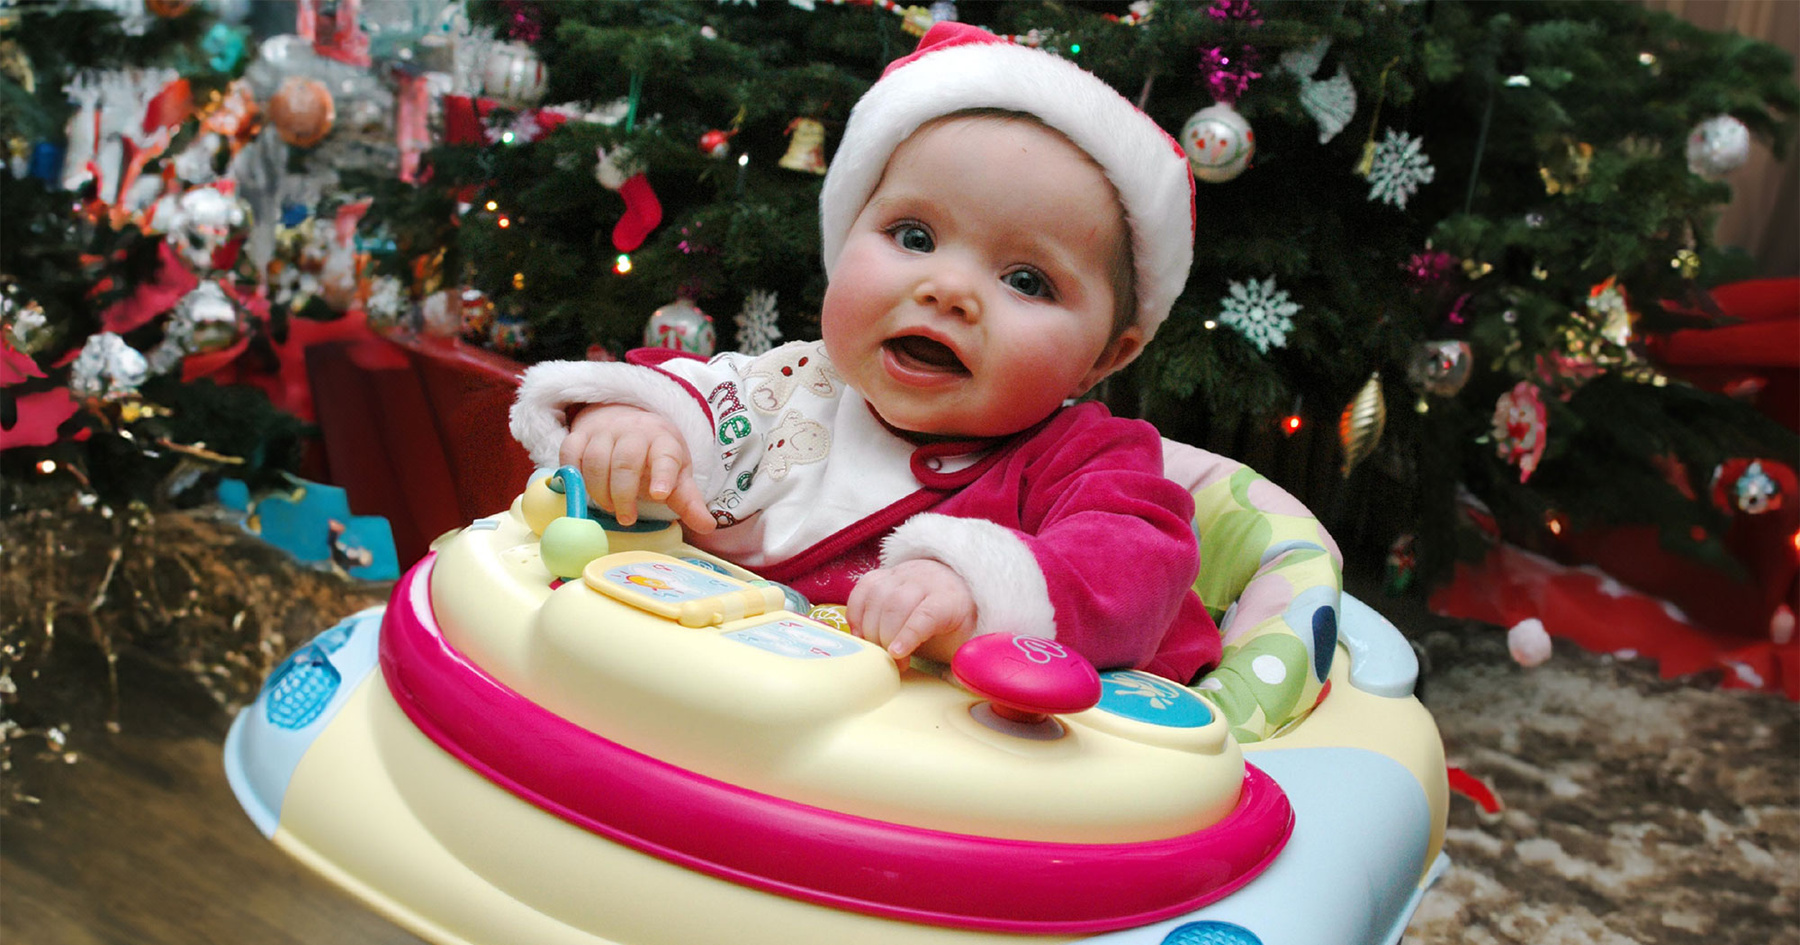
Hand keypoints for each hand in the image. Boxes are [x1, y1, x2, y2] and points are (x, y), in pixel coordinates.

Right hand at [560, 404, 714, 532]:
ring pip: (595, 460)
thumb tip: (708, 526)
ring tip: (608, 507)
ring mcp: (604, 432)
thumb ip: (688, 501)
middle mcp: (634, 432)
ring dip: (598, 490)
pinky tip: (581, 489)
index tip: (659, 494)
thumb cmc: (655, 455)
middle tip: (626, 517)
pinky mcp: (580, 435)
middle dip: (623, 494)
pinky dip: (572, 474)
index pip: (665, 456)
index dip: (662, 475)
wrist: (629, 420)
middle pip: (625, 461)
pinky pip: (570, 452)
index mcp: (663, 441)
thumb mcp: (677, 474)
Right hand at [847, 559, 976, 661]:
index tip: (896, 655)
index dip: (908, 634)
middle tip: (890, 662)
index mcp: (949, 599)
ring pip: (876, 595)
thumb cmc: (955, 622)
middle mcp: (924, 581)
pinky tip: (861, 633)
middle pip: (897, 604)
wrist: (951, 586)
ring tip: (876, 650)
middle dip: (886, 637)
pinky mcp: (883, 575)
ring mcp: (901, 575)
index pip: (927, 613)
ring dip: (869, 628)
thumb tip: (959, 676)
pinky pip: (862, 589)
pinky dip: (856, 613)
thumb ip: (960, 658)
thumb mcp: (964, 641)